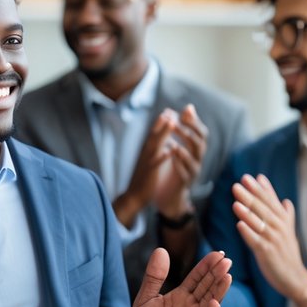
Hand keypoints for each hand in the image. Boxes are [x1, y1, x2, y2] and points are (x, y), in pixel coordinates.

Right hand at [113, 110, 175, 226]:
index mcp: (147, 150)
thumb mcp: (151, 159)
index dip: (162, 121)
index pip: (154, 132)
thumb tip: (166, 138)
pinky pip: (155, 164)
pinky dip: (162, 157)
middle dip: (162, 122)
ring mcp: (147, 162)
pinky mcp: (149, 173)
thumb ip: (157, 148)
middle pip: (154, 134)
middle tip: (170, 110)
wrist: (135, 196)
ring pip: (155, 145)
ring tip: (171, 122)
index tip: (171, 110)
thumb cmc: (145, 177)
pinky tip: (168, 151)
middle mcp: (146, 153)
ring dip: (163, 133)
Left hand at [132, 248, 230, 306]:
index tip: (218, 253)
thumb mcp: (145, 298)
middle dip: (217, 275)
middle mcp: (193, 306)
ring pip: (210, 306)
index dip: (207, 265)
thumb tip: (160, 250)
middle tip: (226, 262)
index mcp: (183, 294)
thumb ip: (153, 276)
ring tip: (225, 281)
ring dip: (218, 295)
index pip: (198, 276)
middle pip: (208, 287)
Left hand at [155, 104, 207, 219]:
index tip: (185, 111)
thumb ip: (184, 128)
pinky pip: (185, 173)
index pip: (201, 133)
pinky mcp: (185, 183)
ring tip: (174, 143)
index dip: (195, 122)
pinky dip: (178, 165)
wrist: (169, 194)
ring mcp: (193, 172)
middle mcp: (198, 159)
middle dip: (189, 133)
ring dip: (184, 150)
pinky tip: (171, 157)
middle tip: (176, 124)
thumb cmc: (175, 167)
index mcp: (196, 150)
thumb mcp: (180, 145)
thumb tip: (189, 107)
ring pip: (194, 160)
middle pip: (199, 144)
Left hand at [231, 174, 306, 299]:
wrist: (295, 278)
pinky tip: (239, 224)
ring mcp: (273, 240)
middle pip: (262, 208)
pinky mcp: (267, 253)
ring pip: (258, 223)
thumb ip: (285, 215)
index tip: (250, 177)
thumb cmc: (288, 254)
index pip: (270, 201)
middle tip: (238, 183)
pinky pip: (256, 241)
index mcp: (283, 221)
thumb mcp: (289, 232)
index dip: (260, 189)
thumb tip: (285, 199)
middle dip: (250, 195)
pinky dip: (248, 233)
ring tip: (236, 200)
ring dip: (247, 211)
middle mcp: (279, 228)